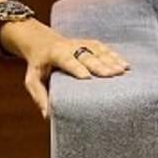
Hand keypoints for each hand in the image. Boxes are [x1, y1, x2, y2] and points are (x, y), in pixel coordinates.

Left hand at [3, 23, 129, 118]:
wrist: (42, 42)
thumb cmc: (38, 65)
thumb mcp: (32, 80)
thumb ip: (40, 96)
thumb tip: (48, 114)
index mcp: (54, 54)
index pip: (67, 60)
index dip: (77, 68)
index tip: (87, 78)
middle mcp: (69, 46)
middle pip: (86, 55)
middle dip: (100, 64)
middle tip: (113, 74)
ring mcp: (81, 43)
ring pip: (97, 50)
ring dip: (111, 59)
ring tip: (123, 70)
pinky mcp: (90, 43)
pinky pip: (103, 48)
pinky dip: (115, 56)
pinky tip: (125, 64)